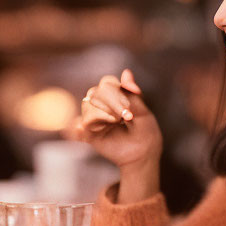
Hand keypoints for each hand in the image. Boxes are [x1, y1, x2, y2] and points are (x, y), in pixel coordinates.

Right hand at [75, 69, 162, 202]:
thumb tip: (126, 71)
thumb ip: (132, 94)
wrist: (143, 153)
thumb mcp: (143, 111)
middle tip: (126, 116)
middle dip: (112, 102)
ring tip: (117, 121)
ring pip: (87, 105)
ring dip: (103, 112)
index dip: (116, 92)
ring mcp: (94, 118)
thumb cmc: (144, 130)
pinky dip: (88, 123)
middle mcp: (101, 104)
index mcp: (114, 95)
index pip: (106, 83)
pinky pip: (81, 123)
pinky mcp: (89, 133)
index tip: (129, 107)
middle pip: (95, 92)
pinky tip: (101, 127)